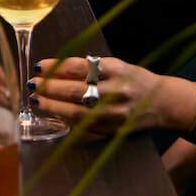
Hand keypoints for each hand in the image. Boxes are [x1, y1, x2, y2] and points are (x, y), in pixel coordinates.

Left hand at [28, 55, 177, 135]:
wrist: (163, 102)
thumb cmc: (134, 79)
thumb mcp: (115, 66)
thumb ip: (88, 67)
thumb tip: (53, 69)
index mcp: (116, 70)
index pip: (80, 67)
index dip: (56, 67)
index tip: (38, 66)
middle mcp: (117, 91)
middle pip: (77, 91)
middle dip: (50, 88)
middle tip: (33, 85)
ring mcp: (116, 113)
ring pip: (79, 112)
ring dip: (54, 106)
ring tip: (37, 100)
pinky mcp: (114, 129)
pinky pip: (86, 126)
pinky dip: (67, 120)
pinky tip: (54, 114)